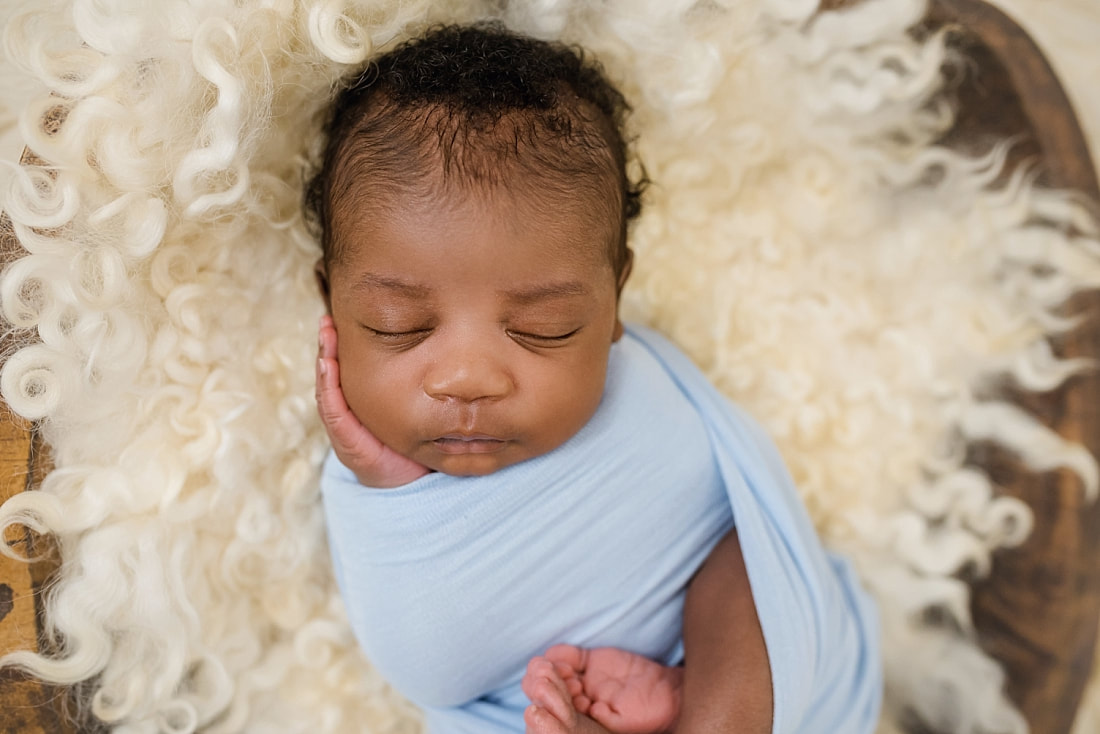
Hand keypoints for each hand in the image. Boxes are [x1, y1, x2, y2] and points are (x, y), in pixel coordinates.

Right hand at [316, 314, 429, 487]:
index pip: (348, 368)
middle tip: (328, 321)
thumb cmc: (413, 442)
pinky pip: (333, 410)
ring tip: (325, 335)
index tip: (340, 319)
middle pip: (333, 373)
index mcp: (362, 402)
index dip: (341, 345)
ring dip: (324, 359)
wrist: (409, 482)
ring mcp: (344, 425)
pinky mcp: (346, 441)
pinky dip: (328, 387)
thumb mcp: (416, 409)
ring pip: (328, 387)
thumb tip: (438, 345)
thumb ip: (415, 382)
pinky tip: (328, 366)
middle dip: (328, 346)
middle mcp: (349, 411)